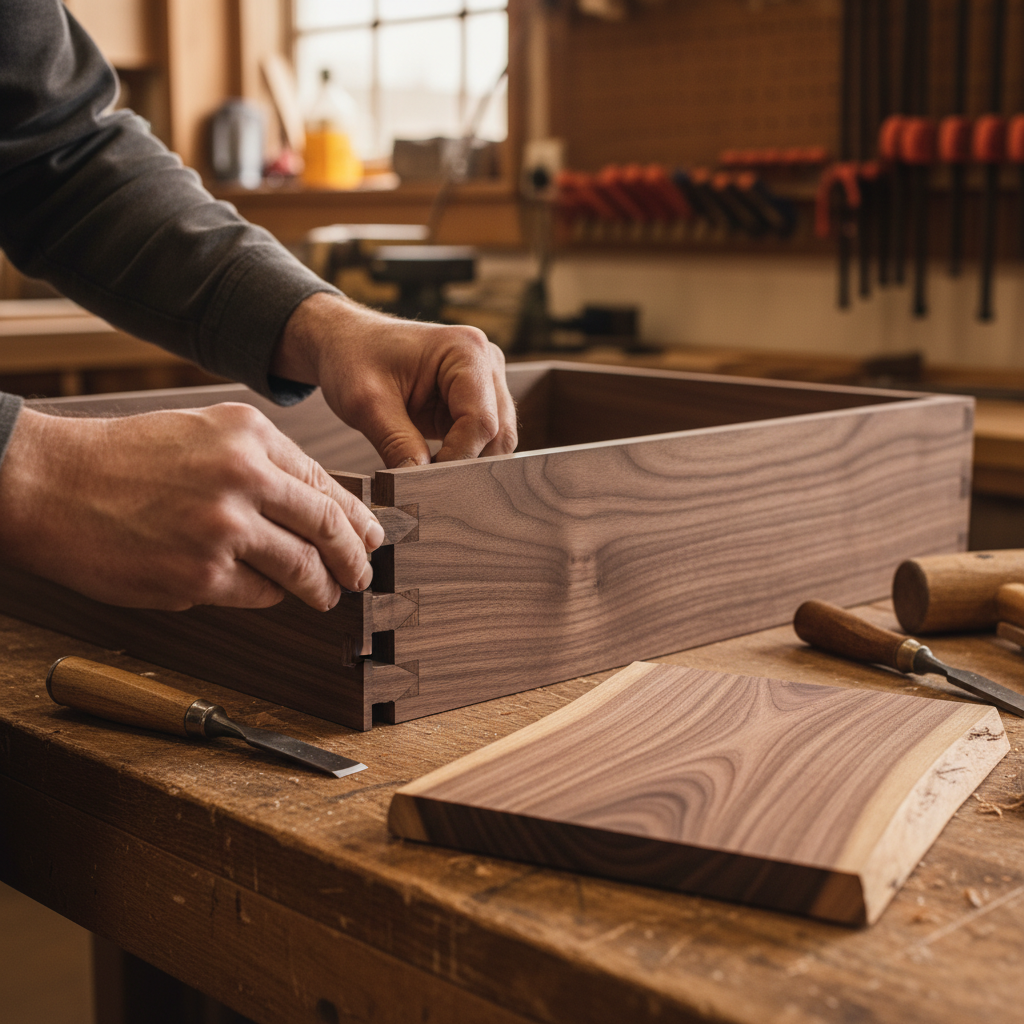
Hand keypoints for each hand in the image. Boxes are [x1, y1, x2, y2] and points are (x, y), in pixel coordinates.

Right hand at [0, 404, 384, 609]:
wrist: (49, 484)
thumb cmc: (122, 458)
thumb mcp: (200, 432)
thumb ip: (259, 462)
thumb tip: (317, 506)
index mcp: (248, 436)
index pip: (324, 483)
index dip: (355, 517)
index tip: (370, 535)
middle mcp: (243, 477)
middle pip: (327, 526)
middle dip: (355, 558)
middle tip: (363, 574)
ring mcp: (222, 529)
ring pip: (300, 568)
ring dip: (321, 587)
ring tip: (326, 595)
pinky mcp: (199, 576)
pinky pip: (258, 594)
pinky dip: (269, 597)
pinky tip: (268, 594)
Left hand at [274, 293, 517, 466]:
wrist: (345, 342)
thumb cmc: (353, 358)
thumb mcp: (367, 403)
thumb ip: (397, 444)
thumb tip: (417, 486)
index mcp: (466, 351)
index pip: (482, 421)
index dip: (457, 458)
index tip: (422, 479)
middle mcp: (487, 363)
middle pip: (499, 434)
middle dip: (465, 464)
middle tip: (426, 485)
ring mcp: (486, 382)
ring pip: (496, 441)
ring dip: (465, 463)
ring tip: (426, 474)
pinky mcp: (477, 400)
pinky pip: (482, 441)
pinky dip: (461, 458)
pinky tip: (432, 465)